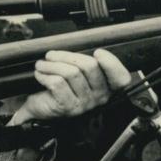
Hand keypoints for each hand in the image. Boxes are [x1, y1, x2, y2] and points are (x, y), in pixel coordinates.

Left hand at [8, 49, 130, 124]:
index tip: (97, 52)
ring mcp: (84, 104)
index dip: (111, 63)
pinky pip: (57, 83)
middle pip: (90, 66)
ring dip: (51, 65)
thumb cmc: (59, 89)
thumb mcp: (77, 76)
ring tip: (41, 64)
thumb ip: (85, 64)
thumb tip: (83, 49)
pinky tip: (39, 74)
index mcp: (106, 89)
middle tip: (51, 55)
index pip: (120, 78)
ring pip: (71, 73)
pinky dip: (45, 75)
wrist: (39, 110)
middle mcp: (99, 98)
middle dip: (67, 56)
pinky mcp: (68, 107)